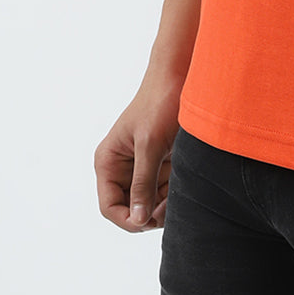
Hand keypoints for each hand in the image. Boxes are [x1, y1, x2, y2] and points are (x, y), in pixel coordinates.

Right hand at [93, 76, 181, 231]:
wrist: (181, 74)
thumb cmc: (160, 103)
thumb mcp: (150, 145)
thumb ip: (143, 183)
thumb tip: (137, 220)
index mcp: (108, 161)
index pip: (110, 207)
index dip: (128, 219)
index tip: (150, 220)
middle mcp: (121, 167)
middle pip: (131, 208)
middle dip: (149, 213)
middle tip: (171, 207)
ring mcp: (141, 166)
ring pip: (149, 202)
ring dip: (164, 203)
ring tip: (181, 191)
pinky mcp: (160, 162)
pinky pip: (164, 189)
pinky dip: (174, 192)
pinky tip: (185, 183)